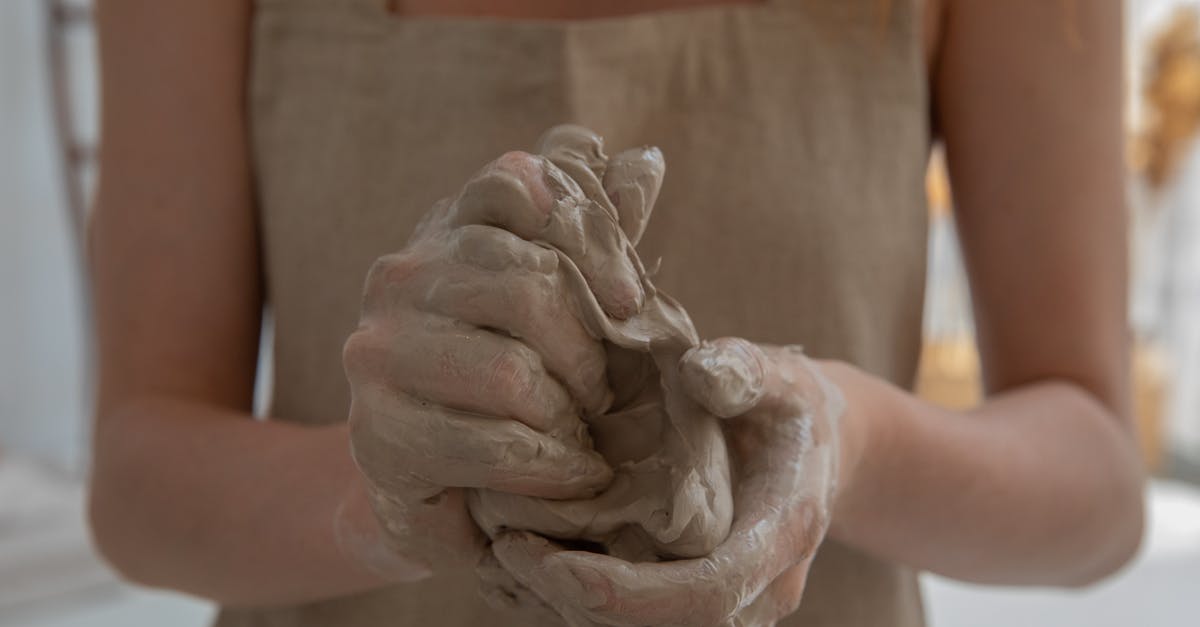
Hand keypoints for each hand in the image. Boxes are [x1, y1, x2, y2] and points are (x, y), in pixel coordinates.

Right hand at [341, 133, 660, 574]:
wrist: (442, 488)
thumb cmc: (516, 380)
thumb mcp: (563, 302)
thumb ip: (598, 234)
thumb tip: (645, 160)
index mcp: (444, 230)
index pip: (513, 182)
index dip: (589, 238)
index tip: (630, 302)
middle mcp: (399, 277)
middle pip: (526, 285)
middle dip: (588, 352)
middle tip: (608, 394)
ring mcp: (378, 353)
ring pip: (511, 372)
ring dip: (569, 414)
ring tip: (586, 436)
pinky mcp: (379, 433)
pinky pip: (494, 444)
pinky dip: (555, 466)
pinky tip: (578, 474)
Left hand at [491, 338, 845, 626]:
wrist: (814, 449)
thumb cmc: (786, 406)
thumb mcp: (777, 375)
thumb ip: (743, 369)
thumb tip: (699, 370)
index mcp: (782, 534)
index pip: (705, 596)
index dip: (628, 594)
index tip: (554, 565)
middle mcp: (762, 588)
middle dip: (579, 603)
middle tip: (506, 551)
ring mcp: (733, 604)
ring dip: (569, 607)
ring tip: (505, 554)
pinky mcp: (699, 603)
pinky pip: (637, 626)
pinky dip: (577, 602)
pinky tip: (528, 562)